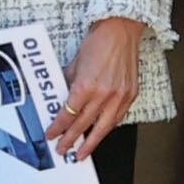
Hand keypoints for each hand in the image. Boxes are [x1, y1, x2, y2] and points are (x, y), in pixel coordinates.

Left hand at [52, 16, 152, 156]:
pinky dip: (108, 128)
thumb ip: (68, 84)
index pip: (68, 115)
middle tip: (63, 150)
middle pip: (83, 125)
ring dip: (92, 142)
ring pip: (103, 128)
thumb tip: (62, 100)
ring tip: (83, 153)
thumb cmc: (98, 43)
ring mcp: (119, 96)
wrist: (121, 31)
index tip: (52, 134)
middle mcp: (103, 94)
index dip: (58, 127)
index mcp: (86, 86)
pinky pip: (118, 118)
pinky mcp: (131, 95)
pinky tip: (101, 133)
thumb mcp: (75, 64)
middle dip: (71, 140)